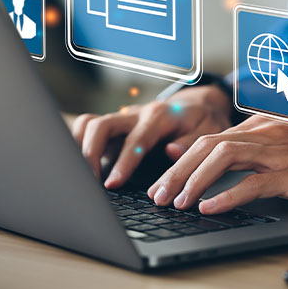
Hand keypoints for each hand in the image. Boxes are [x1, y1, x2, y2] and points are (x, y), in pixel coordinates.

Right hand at [72, 85, 232, 188]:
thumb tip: (170, 152)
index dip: (123, 162)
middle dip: (90, 152)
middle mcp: (136, 114)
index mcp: (159, 116)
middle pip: (103, 125)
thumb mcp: (208, 130)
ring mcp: (123, 119)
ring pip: (90, 123)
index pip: (136, 139)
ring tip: (79, 175)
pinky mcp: (116, 127)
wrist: (198, 104)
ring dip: (80, 146)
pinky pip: (90, 128)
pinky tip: (80, 166)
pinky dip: (80, 143)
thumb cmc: (203, 120)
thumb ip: (190, 143)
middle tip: (89, 181)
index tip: (113, 184)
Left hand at [146, 116, 287, 213]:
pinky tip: (210, 208)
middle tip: (157, 196)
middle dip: (176, 172)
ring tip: (177, 203)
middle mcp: (263, 133)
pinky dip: (227, 195)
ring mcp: (278, 152)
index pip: (209, 139)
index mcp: (259, 126)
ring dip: (194, 180)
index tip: (161, 180)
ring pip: (223, 158)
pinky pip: (253, 183)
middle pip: (207, 146)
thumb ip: (251, 145)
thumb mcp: (284, 140)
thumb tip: (214, 157)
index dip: (180, 160)